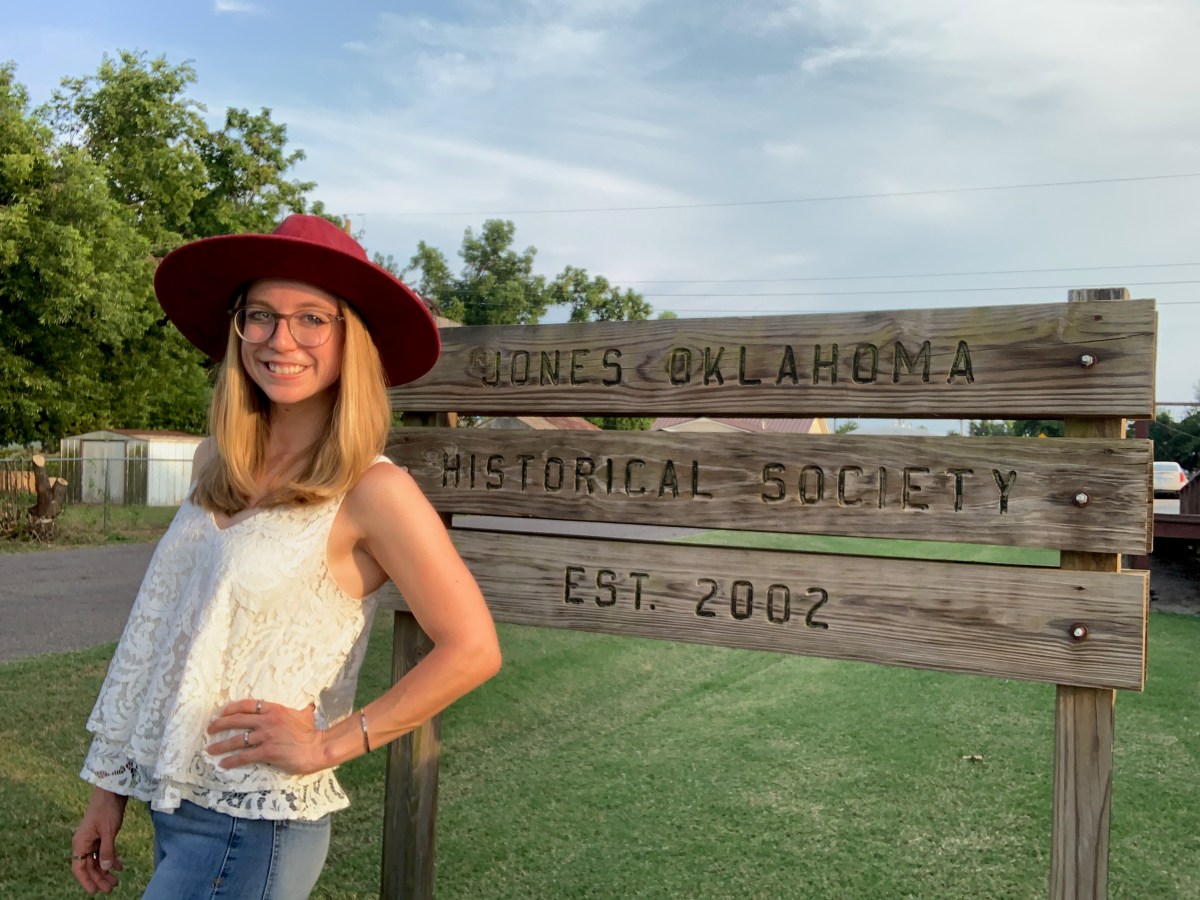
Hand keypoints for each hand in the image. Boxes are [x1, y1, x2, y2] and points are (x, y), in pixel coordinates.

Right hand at [71, 787, 126, 894]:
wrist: (113, 789)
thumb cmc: (107, 808)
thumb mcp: (109, 831)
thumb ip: (107, 850)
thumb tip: (105, 868)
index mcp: (80, 843)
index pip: (79, 868)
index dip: (86, 881)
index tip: (94, 892)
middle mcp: (84, 842)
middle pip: (89, 866)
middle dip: (99, 878)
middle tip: (111, 888)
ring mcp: (93, 838)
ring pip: (97, 860)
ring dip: (105, 871)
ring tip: (116, 881)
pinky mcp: (102, 833)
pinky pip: (104, 851)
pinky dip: (111, 859)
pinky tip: (119, 866)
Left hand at [206, 699, 328, 774]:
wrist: (318, 747)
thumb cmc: (312, 732)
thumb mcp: (303, 714)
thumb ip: (297, 710)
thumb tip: (305, 707)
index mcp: (275, 709)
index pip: (248, 705)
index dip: (232, 708)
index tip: (222, 712)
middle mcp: (268, 721)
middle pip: (237, 720)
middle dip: (220, 724)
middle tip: (210, 730)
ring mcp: (266, 736)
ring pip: (237, 739)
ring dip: (221, 745)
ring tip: (211, 750)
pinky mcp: (267, 752)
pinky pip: (245, 756)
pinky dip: (232, 760)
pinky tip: (224, 763)